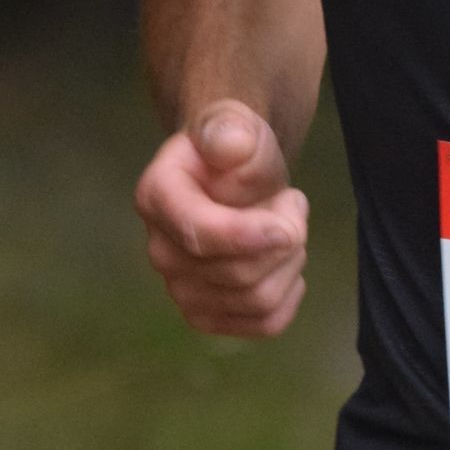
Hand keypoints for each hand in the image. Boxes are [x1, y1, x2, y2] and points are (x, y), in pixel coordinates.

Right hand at [134, 104, 308, 337]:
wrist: (234, 181)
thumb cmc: (235, 153)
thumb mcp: (235, 126)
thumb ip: (230, 131)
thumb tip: (229, 144)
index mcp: (157, 198)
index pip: (199, 233)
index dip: (248, 236)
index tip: (288, 226)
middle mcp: (160, 251)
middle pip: (238, 272)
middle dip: (285, 239)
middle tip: (292, 204)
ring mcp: (180, 290)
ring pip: (257, 299)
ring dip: (291, 262)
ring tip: (288, 227)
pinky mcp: (208, 315)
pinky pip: (263, 324)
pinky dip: (290, 295)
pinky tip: (286, 263)